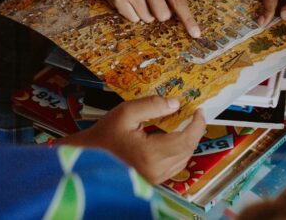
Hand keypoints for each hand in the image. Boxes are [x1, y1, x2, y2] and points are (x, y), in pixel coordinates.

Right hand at [66, 96, 206, 182]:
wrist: (86, 158)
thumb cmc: (103, 135)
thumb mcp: (125, 112)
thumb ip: (152, 106)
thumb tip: (175, 104)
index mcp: (150, 153)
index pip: (185, 140)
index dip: (196, 125)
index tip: (199, 111)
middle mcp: (155, 170)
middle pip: (187, 151)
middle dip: (194, 132)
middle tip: (194, 115)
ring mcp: (154, 179)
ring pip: (182, 161)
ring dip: (187, 142)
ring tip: (185, 124)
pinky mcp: (151, 181)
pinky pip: (173, 167)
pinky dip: (178, 152)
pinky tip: (173, 139)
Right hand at [82, 0, 201, 37]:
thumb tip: (177, 19)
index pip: (178, 1)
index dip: (188, 19)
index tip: (196, 34)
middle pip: (163, 15)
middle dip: (157, 14)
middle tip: (148, 1)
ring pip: (147, 18)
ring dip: (143, 14)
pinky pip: (133, 19)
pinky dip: (130, 14)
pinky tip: (126, 0)